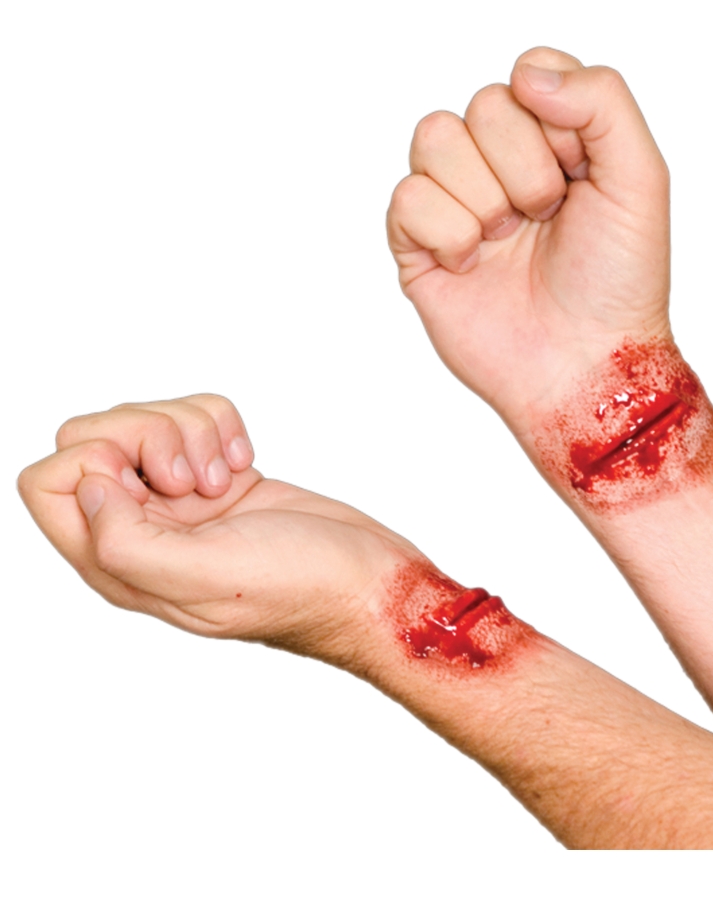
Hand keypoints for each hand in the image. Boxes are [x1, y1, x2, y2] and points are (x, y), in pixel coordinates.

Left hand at [18, 395, 418, 666]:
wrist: (369, 580)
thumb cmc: (301, 590)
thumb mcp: (205, 579)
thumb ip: (124, 541)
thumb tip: (91, 484)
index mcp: (117, 564)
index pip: (48, 484)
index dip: (94, 458)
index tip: (155, 480)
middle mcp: (139, 529)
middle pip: (94, 438)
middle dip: (149, 433)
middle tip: (196, 478)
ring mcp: (179, 502)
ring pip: (146, 420)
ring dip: (191, 429)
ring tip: (228, 476)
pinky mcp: (217, 476)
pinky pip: (195, 418)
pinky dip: (220, 424)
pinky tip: (244, 464)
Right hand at [387, 47, 670, 436]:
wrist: (582, 365)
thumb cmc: (616, 283)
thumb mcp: (640, 178)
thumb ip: (603, 100)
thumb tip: (524, 76)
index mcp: (552, 142)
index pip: (527, 74)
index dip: (553, 122)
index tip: (580, 176)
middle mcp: (498, 167)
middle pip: (481, 105)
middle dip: (524, 167)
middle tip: (545, 218)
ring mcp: (456, 204)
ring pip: (433, 136)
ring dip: (482, 195)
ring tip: (506, 240)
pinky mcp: (418, 247)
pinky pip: (406, 198)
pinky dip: (446, 232)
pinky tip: (470, 264)